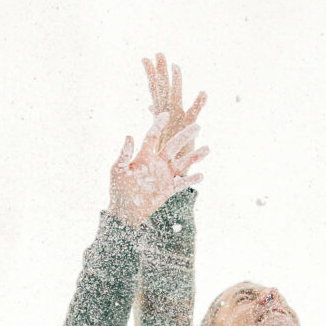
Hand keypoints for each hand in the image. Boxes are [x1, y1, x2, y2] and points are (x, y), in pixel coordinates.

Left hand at [109, 54, 209, 224]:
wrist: (125, 211)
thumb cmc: (118, 190)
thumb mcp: (118, 171)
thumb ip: (124, 154)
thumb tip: (129, 135)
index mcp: (144, 156)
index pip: (153, 136)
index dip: (158, 125)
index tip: (166, 114)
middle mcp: (156, 163)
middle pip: (173, 146)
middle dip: (185, 136)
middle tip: (197, 126)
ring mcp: (164, 175)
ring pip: (182, 163)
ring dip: (195, 156)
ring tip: (207, 149)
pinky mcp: (168, 189)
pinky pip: (183, 182)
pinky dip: (192, 179)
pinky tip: (201, 175)